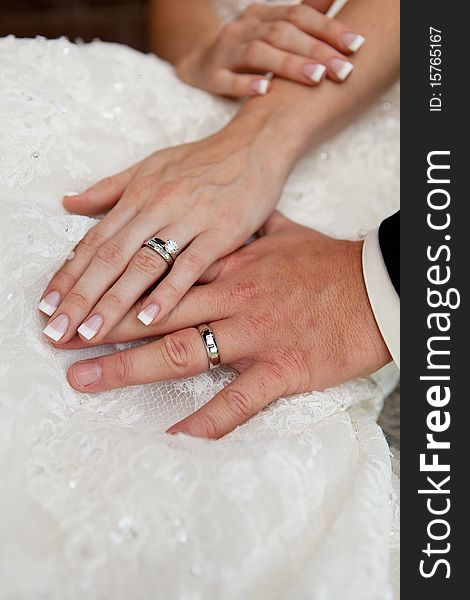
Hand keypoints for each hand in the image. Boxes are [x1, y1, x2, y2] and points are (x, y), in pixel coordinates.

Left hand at [39, 112, 293, 344]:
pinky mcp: (220, 233)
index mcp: (138, 196)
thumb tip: (69, 202)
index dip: (68, 275)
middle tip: (57, 331)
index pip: (93, 241)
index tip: (47, 306)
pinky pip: (190, 267)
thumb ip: (109, 189)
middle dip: (80, 297)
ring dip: (114, 301)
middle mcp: (156, 208)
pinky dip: (168, 293)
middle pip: (110, 257)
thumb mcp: (150, 166)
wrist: (254, 146)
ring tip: (90, 332)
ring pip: (143, 265)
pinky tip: (149, 319)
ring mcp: (188, 220)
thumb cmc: (202, 160)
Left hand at [64, 213, 390, 438]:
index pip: (163, 277)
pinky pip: (237, 401)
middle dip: (105, 327)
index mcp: (231, 266)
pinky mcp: (282, 368)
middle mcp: (233, 298)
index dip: (120, 289)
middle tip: (62, 341)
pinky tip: (171, 438)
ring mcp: (255, 334)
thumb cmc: (331, 261)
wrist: (379, 285)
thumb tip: (239, 219)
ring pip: (181, 351)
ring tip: (86, 380)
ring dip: (130, 367)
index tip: (87, 299)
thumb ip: (253, 229)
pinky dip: (204, 423)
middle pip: (156, 314)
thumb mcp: (286, 232)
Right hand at [176, 2, 364, 96]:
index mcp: (263, 15)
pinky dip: (246, 85)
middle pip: (283, 34)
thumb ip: (300, 16)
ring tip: (317, 78)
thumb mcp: (271, 28)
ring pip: (258, 54)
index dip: (328, 29)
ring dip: (290, 65)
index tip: (355, 46)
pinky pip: (227, 80)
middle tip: (343, 69)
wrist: (196, 62)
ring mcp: (226, 52)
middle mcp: (245, 28)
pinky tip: (265, 91)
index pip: (299, 16)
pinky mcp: (212, 77)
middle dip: (316, 51)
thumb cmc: (244, 49)